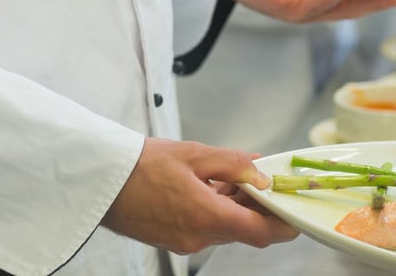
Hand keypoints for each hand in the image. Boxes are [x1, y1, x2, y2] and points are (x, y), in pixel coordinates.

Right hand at [102, 138, 298, 253]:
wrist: (100, 180)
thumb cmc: (140, 165)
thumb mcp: (194, 154)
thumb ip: (233, 163)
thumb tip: (259, 172)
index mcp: (207, 217)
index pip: (260, 232)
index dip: (283, 225)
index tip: (295, 214)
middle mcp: (197, 237)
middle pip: (242, 229)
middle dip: (258, 208)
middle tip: (267, 183)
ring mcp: (183, 241)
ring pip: (223, 227)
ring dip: (235, 206)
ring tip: (237, 177)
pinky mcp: (171, 238)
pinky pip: (204, 226)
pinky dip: (215, 209)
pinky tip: (214, 185)